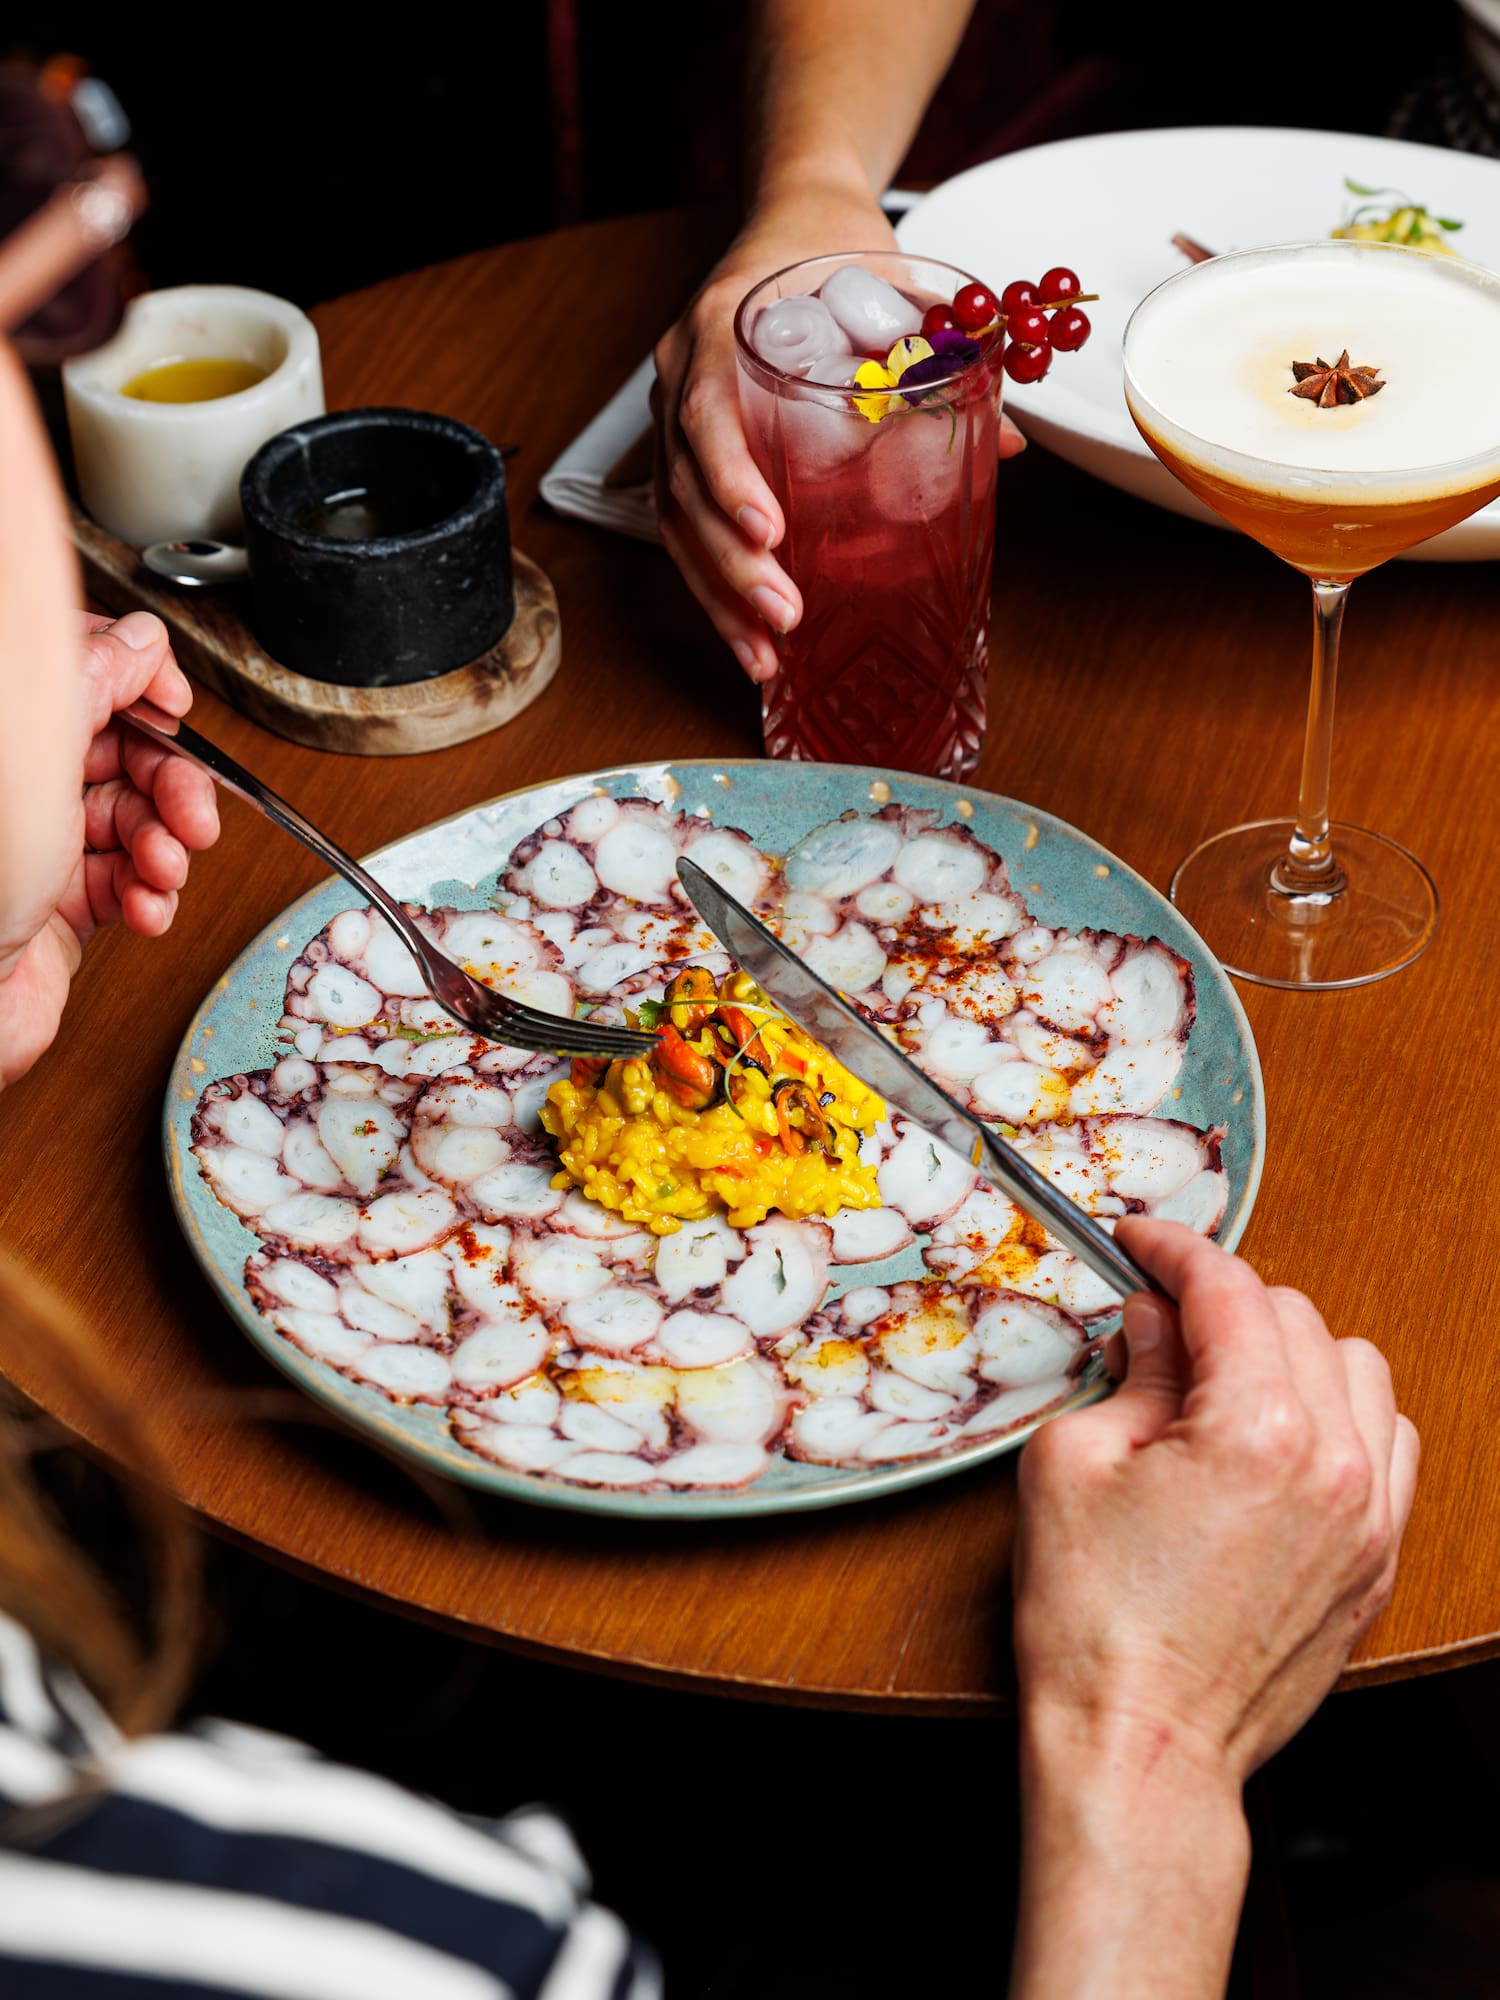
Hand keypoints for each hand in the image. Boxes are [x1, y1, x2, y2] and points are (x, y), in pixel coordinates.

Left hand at [0, 611, 219, 1087]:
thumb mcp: (38, 748)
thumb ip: (93, 678)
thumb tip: (141, 640)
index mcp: (13, 732)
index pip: (84, 671)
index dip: (140, 683)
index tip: (174, 707)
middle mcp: (20, 784)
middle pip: (126, 753)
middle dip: (176, 784)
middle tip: (193, 813)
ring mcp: (40, 847)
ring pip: (137, 821)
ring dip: (168, 847)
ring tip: (162, 869)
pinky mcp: (59, 906)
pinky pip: (129, 884)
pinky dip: (152, 897)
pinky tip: (145, 906)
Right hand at [652, 190, 1025, 684]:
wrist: (791, 215)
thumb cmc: (834, 248)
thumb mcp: (894, 284)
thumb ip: (943, 354)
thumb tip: (1013, 440)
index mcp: (720, 326)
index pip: (707, 411)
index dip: (730, 478)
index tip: (771, 530)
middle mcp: (680, 373)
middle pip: (683, 486)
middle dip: (732, 564)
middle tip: (785, 615)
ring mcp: (674, 414)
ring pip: (675, 521)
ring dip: (719, 596)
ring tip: (763, 657)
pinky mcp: (684, 451)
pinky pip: (683, 528)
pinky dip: (715, 588)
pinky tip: (747, 636)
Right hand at [1014, 1216, 1419, 1786]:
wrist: (1143, 1743)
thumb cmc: (1096, 1623)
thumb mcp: (1073, 1463)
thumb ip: (1133, 1371)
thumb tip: (1158, 1320)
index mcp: (1256, 1430)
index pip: (1229, 1290)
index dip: (1174, 1250)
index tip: (1141, 1244)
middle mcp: (1335, 1464)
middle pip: (1296, 1315)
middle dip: (1224, 1302)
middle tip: (1159, 1321)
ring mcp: (1371, 1517)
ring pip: (1357, 1368)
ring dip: (1292, 1351)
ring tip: (1226, 1377)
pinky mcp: (1378, 1559)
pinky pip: (1391, 1442)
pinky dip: (1342, 1415)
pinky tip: (1284, 1436)